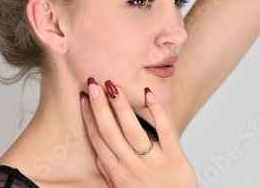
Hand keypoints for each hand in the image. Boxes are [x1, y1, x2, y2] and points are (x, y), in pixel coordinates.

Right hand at [80, 78, 197, 187]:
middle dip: (100, 106)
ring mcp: (152, 163)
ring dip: (121, 106)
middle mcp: (130, 167)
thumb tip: (98, 151)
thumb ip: (109, 170)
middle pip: (110, 132)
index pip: (98, 140)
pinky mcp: (174, 159)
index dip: (89, 117)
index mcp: (116, 172)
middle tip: (93, 83)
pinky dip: (157, 112)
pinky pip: (165, 131)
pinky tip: (149, 94)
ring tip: (114, 85)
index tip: (84, 97)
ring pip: (133, 130)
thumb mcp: (121, 187)